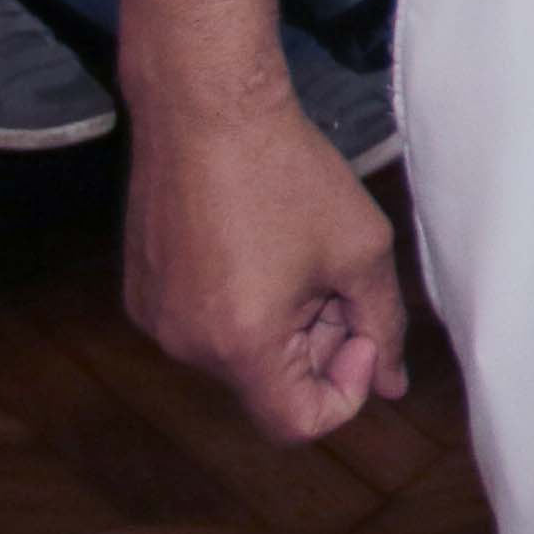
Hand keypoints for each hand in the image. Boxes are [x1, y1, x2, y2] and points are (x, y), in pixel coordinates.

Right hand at [123, 76, 406, 443]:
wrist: (205, 110)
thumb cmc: (287, 173)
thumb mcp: (361, 250)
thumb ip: (384, 325)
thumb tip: (392, 383)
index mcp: (241, 344)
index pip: (298, 424)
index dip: (347, 390)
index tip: (361, 330)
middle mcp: (185, 345)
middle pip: (270, 386)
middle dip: (319, 346)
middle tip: (337, 277)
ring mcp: (155, 321)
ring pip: (239, 355)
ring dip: (283, 324)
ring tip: (297, 254)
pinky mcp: (141, 295)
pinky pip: (204, 324)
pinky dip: (242, 304)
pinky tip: (257, 244)